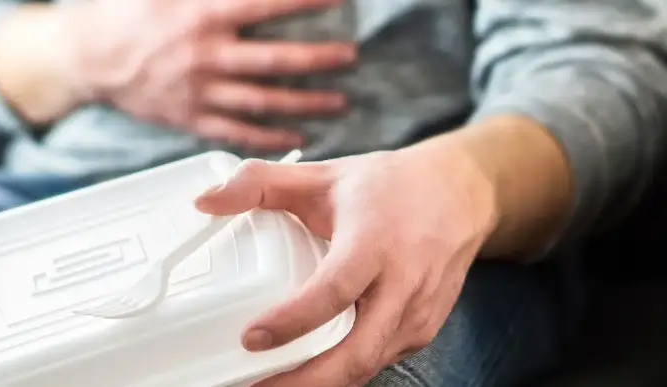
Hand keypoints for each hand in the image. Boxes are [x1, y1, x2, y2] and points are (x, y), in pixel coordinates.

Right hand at [57, 0, 355, 149]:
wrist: (85, 56)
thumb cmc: (123, 14)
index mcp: (200, 16)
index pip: (265, 6)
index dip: (303, 2)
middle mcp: (204, 56)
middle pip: (274, 60)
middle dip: (317, 58)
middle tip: (350, 55)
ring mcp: (198, 92)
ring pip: (262, 101)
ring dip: (304, 102)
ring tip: (338, 102)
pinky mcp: (190, 118)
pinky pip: (235, 132)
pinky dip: (268, 136)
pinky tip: (296, 136)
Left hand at [194, 148, 499, 385]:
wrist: (461, 194)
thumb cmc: (390, 186)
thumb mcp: (323, 175)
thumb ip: (260, 183)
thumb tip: (205, 201)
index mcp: (374, 242)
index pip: (333, 292)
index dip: (292, 321)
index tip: (251, 338)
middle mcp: (402, 284)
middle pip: (356, 354)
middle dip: (305, 383)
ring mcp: (417, 314)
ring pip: (366, 367)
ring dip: (320, 385)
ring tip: (270, 386)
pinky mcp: (422, 330)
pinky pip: (377, 362)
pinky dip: (341, 374)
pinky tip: (307, 373)